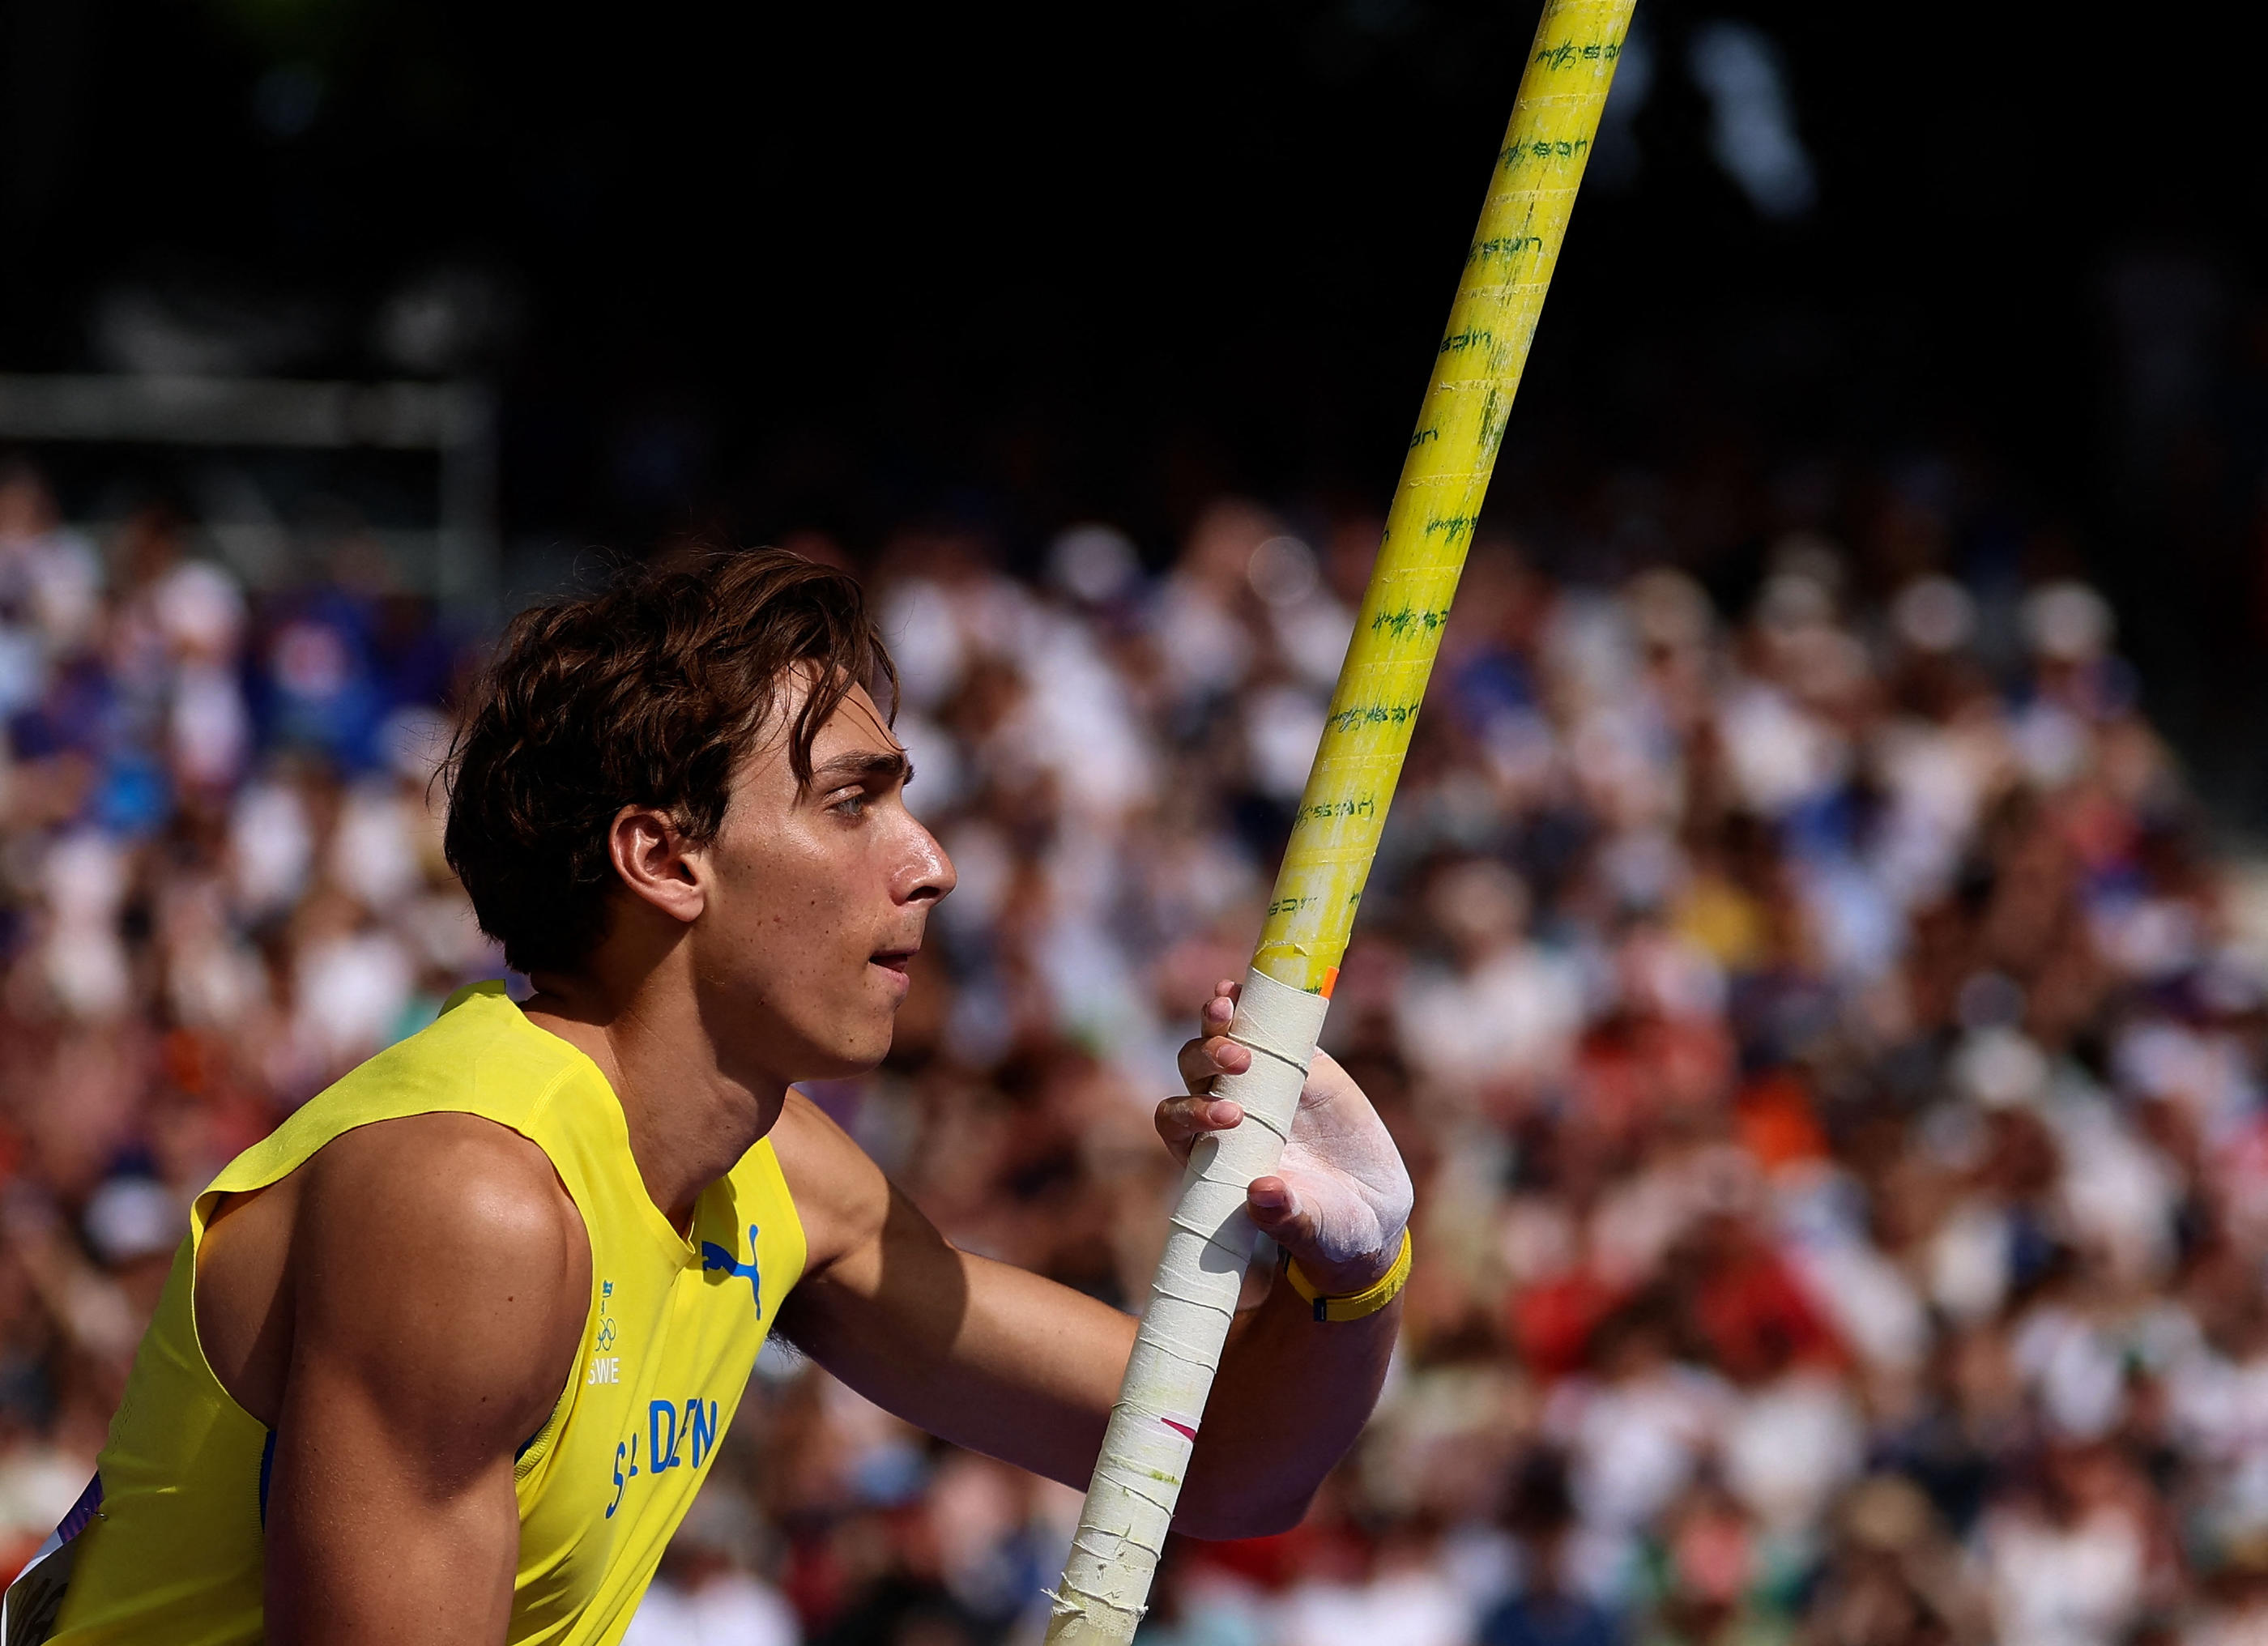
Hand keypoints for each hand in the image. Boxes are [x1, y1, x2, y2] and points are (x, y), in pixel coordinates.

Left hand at [1158, 980, 1414, 1294]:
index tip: (1227, 1120)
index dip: (1190, 1112)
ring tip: (1230, 1012)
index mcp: (1211, 1153)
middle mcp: (1227, 1111)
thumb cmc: (1325, 1230)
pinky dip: (1256, 1005)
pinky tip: (1249, 987)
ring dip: (1217, 1025)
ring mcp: (1261, 1083)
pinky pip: (1270, 1026)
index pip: (1176, 1121)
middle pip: (1193, 1071)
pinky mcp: (1300, 1064)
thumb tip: (1262, 1194)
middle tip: (1238, 1062)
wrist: (1369, 1213)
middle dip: (1204, 1059)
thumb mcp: (1310, 1229)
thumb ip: (1285, 1216)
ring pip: (1220, 1041)